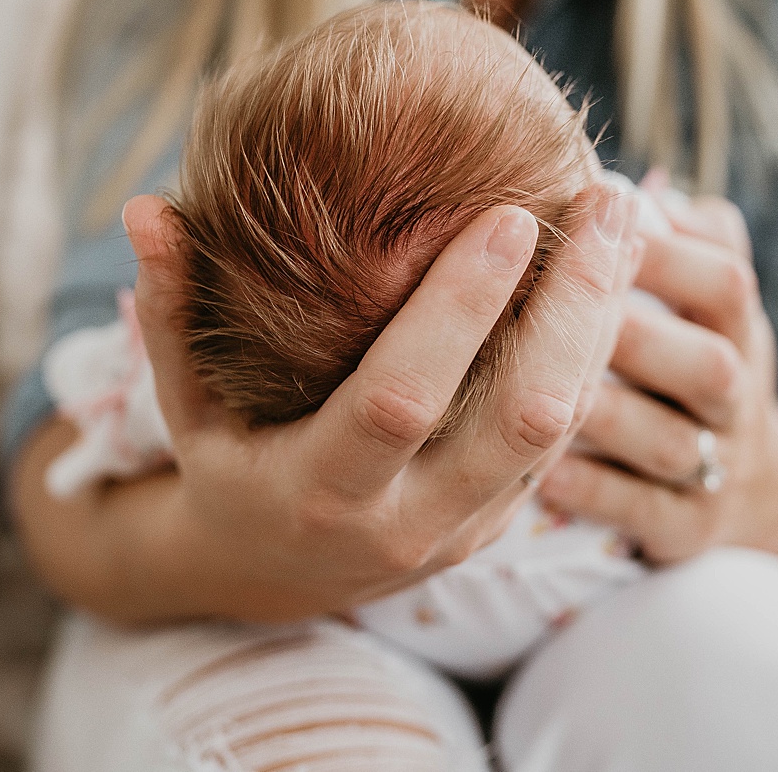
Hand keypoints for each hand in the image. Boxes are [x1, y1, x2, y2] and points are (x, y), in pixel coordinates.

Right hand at [118, 185, 638, 620]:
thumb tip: (147, 208)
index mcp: (319, 490)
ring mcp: (466, 529)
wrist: (272, 579)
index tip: (506, 214)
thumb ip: (171, 309)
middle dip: (575, 306)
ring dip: (606, 322)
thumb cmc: (226, 466)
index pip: (401, 398)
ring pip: (565, 430)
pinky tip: (613, 275)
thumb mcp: (183, 403)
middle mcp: (405, 523)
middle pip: (522, 419)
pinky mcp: (503, 521)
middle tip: (606, 199)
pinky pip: (569, 438)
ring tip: (630, 218)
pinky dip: (597, 353)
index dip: (456, 311)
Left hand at [539, 192, 777, 564]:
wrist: (762, 488)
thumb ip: (676, 235)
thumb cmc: (690, 358)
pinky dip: (591, 489)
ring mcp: (716, 470)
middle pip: (708, 366)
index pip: (725, 284)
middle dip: (633, 334)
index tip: (587, 228)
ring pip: (669, 443)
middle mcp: (736, 398)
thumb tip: (629, 182)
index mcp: (736, 328)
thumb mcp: (703, 295)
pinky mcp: (688, 532)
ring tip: (524, 387)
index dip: (664, 256)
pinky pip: (640, 512)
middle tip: (546, 303)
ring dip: (602, 412)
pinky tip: (534, 469)